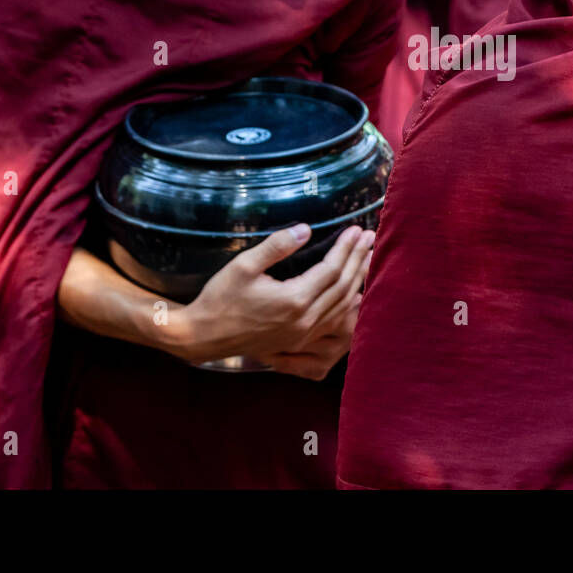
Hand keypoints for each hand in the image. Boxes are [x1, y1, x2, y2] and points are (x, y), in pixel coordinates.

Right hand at [157, 223, 372, 378]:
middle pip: (343, 288)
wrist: (202, 336)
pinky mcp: (298, 343)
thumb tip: (306, 229)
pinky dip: (348, 306)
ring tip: (368, 260)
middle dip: (358, 260)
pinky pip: (333, 324)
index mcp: (293, 300)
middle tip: (370, 239)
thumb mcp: (244, 266)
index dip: (346, 248)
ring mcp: (303, 335)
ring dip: (358, 282)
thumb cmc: (220, 298)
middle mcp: (304, 321)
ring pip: (343, 308)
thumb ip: (276, 246)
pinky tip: (355, 294)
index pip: (332, 270)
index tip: (357, 229)